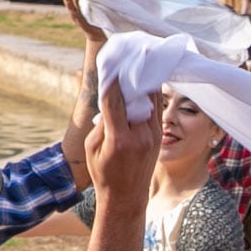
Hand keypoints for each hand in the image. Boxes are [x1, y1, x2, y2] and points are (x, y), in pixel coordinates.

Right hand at [84, 69, 156, 200]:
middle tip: (129, 54)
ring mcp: (153, 135)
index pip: (115, 101)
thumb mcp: (92, 147)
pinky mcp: (159, 135)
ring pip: (151, 99)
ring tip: (140, 59)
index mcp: (119, 139)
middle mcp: (140, 136)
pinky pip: (156, 107)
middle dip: (131, 74)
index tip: (111, 63)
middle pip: (137, 96)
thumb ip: (101, 121)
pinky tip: (147, 77)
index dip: (113, 80)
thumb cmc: (103, 173)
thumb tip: (109, 96)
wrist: (126, 196)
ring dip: (145, 79)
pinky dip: (151, 91)